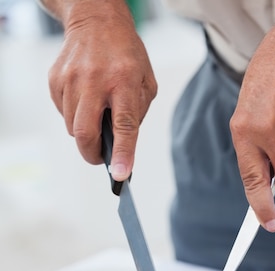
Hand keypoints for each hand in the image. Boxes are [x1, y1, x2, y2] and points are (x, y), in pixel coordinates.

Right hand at [48, 1, 156, 180]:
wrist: (97, 19)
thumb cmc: (126, 56)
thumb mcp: (146, 83)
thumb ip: (137, 115)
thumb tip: (122, 148)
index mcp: (125, 81)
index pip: (124, 125)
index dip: (122, 153)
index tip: (120, 175)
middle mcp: (95, 80)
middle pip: (85, 133)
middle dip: (91, 154)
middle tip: (99, 158)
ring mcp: (72, 79)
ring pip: (72, 128)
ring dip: (84, 133)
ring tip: (96, 114)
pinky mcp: (56, 79)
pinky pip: (62, 114)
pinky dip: (74, 116)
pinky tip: (84, 99)